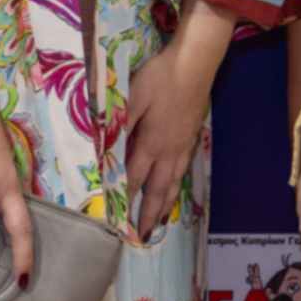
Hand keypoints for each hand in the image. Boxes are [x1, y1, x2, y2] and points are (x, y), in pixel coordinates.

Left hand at [124, 5, 226, 238]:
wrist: (196, 63)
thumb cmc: (161, 77)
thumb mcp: (134, 96)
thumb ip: (120, 123)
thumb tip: (104, 148)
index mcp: (152, 142)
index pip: (134, 177)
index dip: (124, 199)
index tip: (116, 222)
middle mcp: (168, 150)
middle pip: (157, 188)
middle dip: (147, 213)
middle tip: (140, 236)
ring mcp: (183, 144)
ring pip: (173, 182)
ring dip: (164, 205)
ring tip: (158, 223)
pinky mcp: (192, 136)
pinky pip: (183, 170)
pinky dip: (177, 186)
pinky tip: (175, 187)